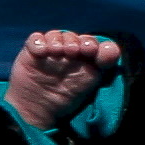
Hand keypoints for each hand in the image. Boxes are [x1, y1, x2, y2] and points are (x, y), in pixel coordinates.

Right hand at [4, 30, 121, 127]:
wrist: (37, 108)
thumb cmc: (65, 97)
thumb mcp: (88, 86)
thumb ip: (101, 68)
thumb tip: (112, 50)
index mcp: (85, 58)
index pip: (93, 43)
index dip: (94, 44)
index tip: (92, 51)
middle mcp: (69, 50)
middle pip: (74, 38)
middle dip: (76, 41)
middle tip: (75, 51)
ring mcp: (51, 49)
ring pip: (56, 36)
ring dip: (58, 40)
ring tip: (57, 51)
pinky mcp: (33, 50)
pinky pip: (36, 39)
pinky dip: (39, 42)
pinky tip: (42, 51)